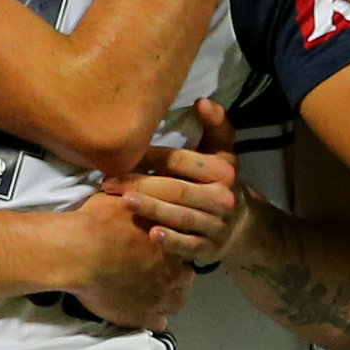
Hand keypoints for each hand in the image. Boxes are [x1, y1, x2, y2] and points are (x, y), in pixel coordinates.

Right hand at [63, 192, 196, 330]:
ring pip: (176, 303)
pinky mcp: (143, 316)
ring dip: (165, 298)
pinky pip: (159, 323)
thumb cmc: (97, 223)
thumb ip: (135, 198)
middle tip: (153, 271)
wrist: (79, 252)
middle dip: (172, 275)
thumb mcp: (120, 198)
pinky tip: (138, 310)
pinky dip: (151, 318)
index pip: (184, 248)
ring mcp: (160, 296)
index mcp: (171, 242)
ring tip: (147, 294)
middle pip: (185, 278)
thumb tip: (132, 190)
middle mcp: (172, 271)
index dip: (171, 251)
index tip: (158, 251)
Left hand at [109, 99, 243, 261]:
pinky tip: (151, 235)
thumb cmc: (220, 181)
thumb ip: (215, 124)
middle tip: (107, 182)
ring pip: (181, 216)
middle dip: (141, 185)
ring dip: (152, 209)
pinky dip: (171, 241)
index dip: (150, 157)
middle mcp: (221, 198)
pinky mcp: (209, 249)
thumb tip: (202, 100)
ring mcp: (216, 225)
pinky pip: (188, 245)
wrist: (242, 226)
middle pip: (176, 189)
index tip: (121, 156)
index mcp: (222, 170)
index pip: (181, 161)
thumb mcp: (223, 151)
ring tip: (124, 202)